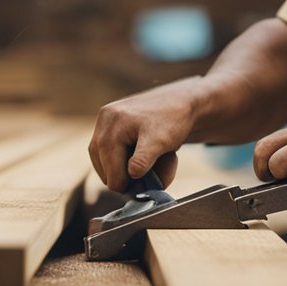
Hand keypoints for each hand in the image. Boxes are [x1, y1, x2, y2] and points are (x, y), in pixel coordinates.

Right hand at [88, 77, 204, 191]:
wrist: (182, 102)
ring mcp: (104, 122)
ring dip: (124, 170)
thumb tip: (131, 175)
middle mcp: (104, 120)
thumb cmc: (174, 120)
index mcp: (113, 123)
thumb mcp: (161, 141)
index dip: (130, 183)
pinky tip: (140, 154)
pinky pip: (107, 155)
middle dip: (128, 176)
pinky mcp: (107, 126)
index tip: (149, 181)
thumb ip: (144, 159)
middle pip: (104, 170)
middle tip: (152, 167)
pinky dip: (123, 161)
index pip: (111, 171)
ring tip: (147, 160)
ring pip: (104, 164)